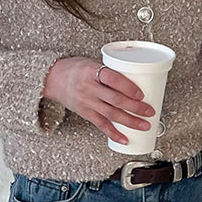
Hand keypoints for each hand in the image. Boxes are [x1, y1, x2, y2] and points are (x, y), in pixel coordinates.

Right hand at [42, 55, 156, 143]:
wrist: (51, 78)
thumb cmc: (75, 68)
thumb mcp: (92, 63)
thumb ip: (110, 72)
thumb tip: (136, 80)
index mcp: (92, 71)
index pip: (113, 79)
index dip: (129, 87)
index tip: (142, 94)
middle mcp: (89, 87)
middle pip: (115, 99)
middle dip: (136, 107)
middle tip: (150, 111)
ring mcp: (86, 102)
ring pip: (111, 114)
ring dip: (130, 121)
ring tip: (144, 125)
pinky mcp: (84, 112)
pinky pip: (101, 125)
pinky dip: (114, 133)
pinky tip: (125, 138)